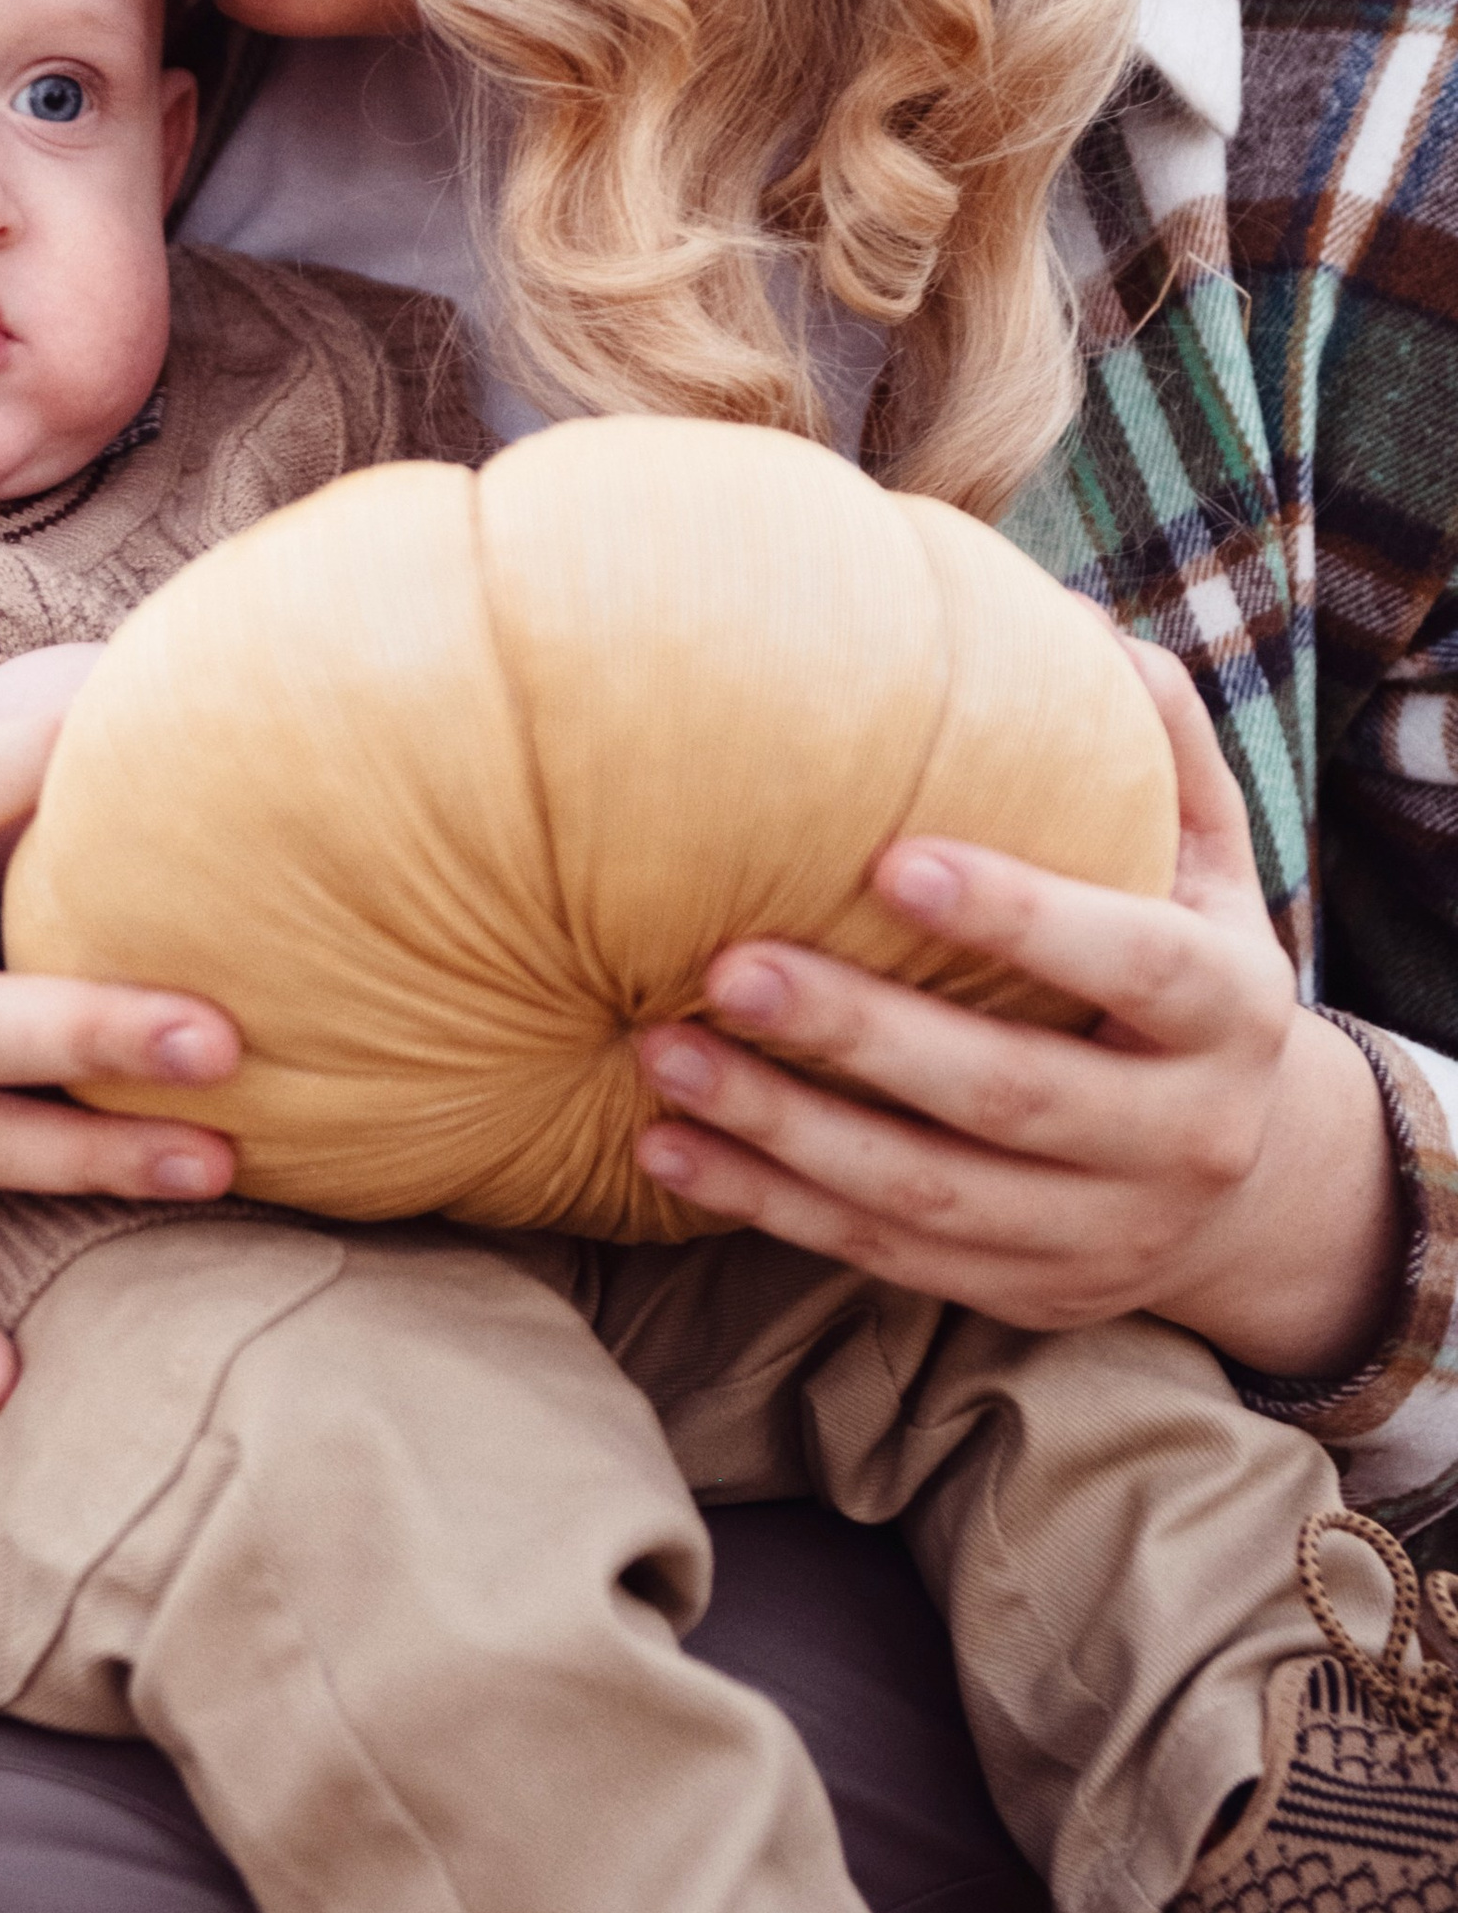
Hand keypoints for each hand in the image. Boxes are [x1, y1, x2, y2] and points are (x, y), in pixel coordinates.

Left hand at [631, 641, 1401, 1376]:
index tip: (893, 861)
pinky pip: (880, 1253)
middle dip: (861, 1035)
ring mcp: (1103, 1233)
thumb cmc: (1188, 970)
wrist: (1250, 1183)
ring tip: (661, 1056)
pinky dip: (766, 1204)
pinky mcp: (1026, 1292)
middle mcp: (1182, 1138)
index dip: (1023, 919)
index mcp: (1230, 1015)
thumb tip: (1076, 620)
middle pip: (1009, 1094)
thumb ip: (1158, 746)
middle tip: (730, 965)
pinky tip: (667, 1150)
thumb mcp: (1207, 861)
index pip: (1134, 965)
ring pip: (928, 1194)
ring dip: (783, 1131)